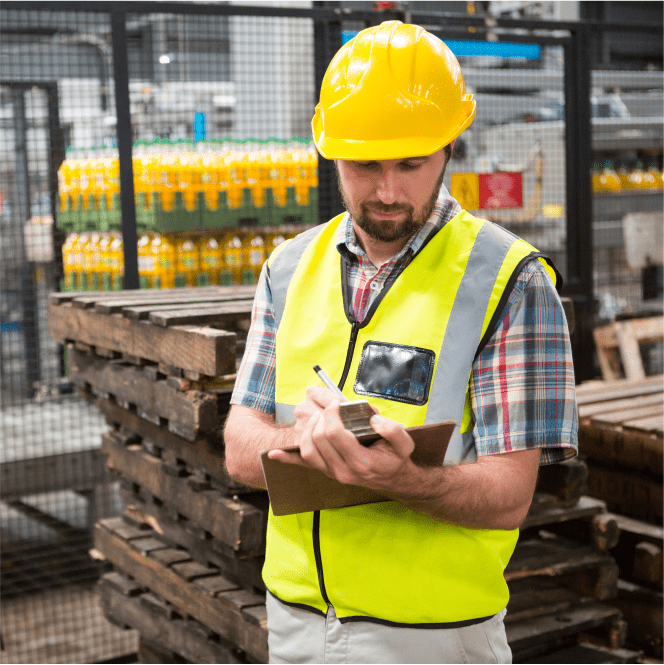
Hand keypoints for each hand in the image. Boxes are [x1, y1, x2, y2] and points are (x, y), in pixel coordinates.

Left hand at [268, 400, 415, 491]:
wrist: (392, 479)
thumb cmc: (395, 458)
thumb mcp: (405, 444)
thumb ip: (393, 430)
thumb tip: (372, 419)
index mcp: (360, 463)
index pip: (334, 434)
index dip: (332, 414)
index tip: (337, 403)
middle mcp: (342, 471)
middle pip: (318, 438)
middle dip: (322, 416)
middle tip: (331, 406)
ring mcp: (331, 473)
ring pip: (307, 449)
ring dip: (310, 427)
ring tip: (321, 417)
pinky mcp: (325, 471)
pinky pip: (303, 464)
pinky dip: (287, 458)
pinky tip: (274, 453)